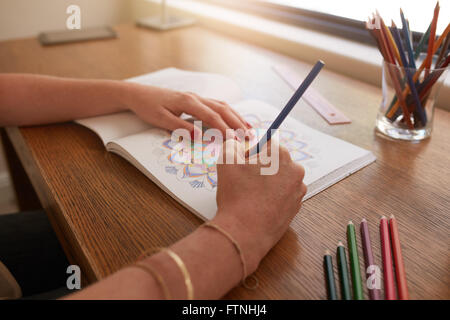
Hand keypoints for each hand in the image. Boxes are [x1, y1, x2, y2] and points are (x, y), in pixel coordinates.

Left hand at [124, 83, 249, 133]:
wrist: (138, 93)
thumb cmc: (148, 106)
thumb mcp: (160, 119)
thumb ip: (180, 127)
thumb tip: (198, 136)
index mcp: (188, 102)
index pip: (211, 116)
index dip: (225, 129)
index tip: (235, 140)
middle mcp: (195, 97)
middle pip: (222, 109)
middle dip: (237, 123)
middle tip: (249, 137)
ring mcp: (196, 97)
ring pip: (222, 106)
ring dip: (236, 117)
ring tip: (248, 129)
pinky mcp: (195, 100)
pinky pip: (216, 105)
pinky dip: (228, 113)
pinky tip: (234, 119)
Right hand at [213, 139, 306, 273]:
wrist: (245, 231)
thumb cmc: (236, 195)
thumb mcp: (226, 159)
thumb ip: (232, 143)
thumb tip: (237, 144)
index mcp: (281, 154)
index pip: (266, 143)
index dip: (252, 153)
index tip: (243, 164)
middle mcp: (295, 170)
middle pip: (275, 161)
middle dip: (261, 168)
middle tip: (244, 181)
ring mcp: (298, 190)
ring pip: (279, 179)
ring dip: (267, 183)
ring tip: (250, 195)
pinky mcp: (296, 207)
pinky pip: (283, 195)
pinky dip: (272, 198)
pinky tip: (258, 205)